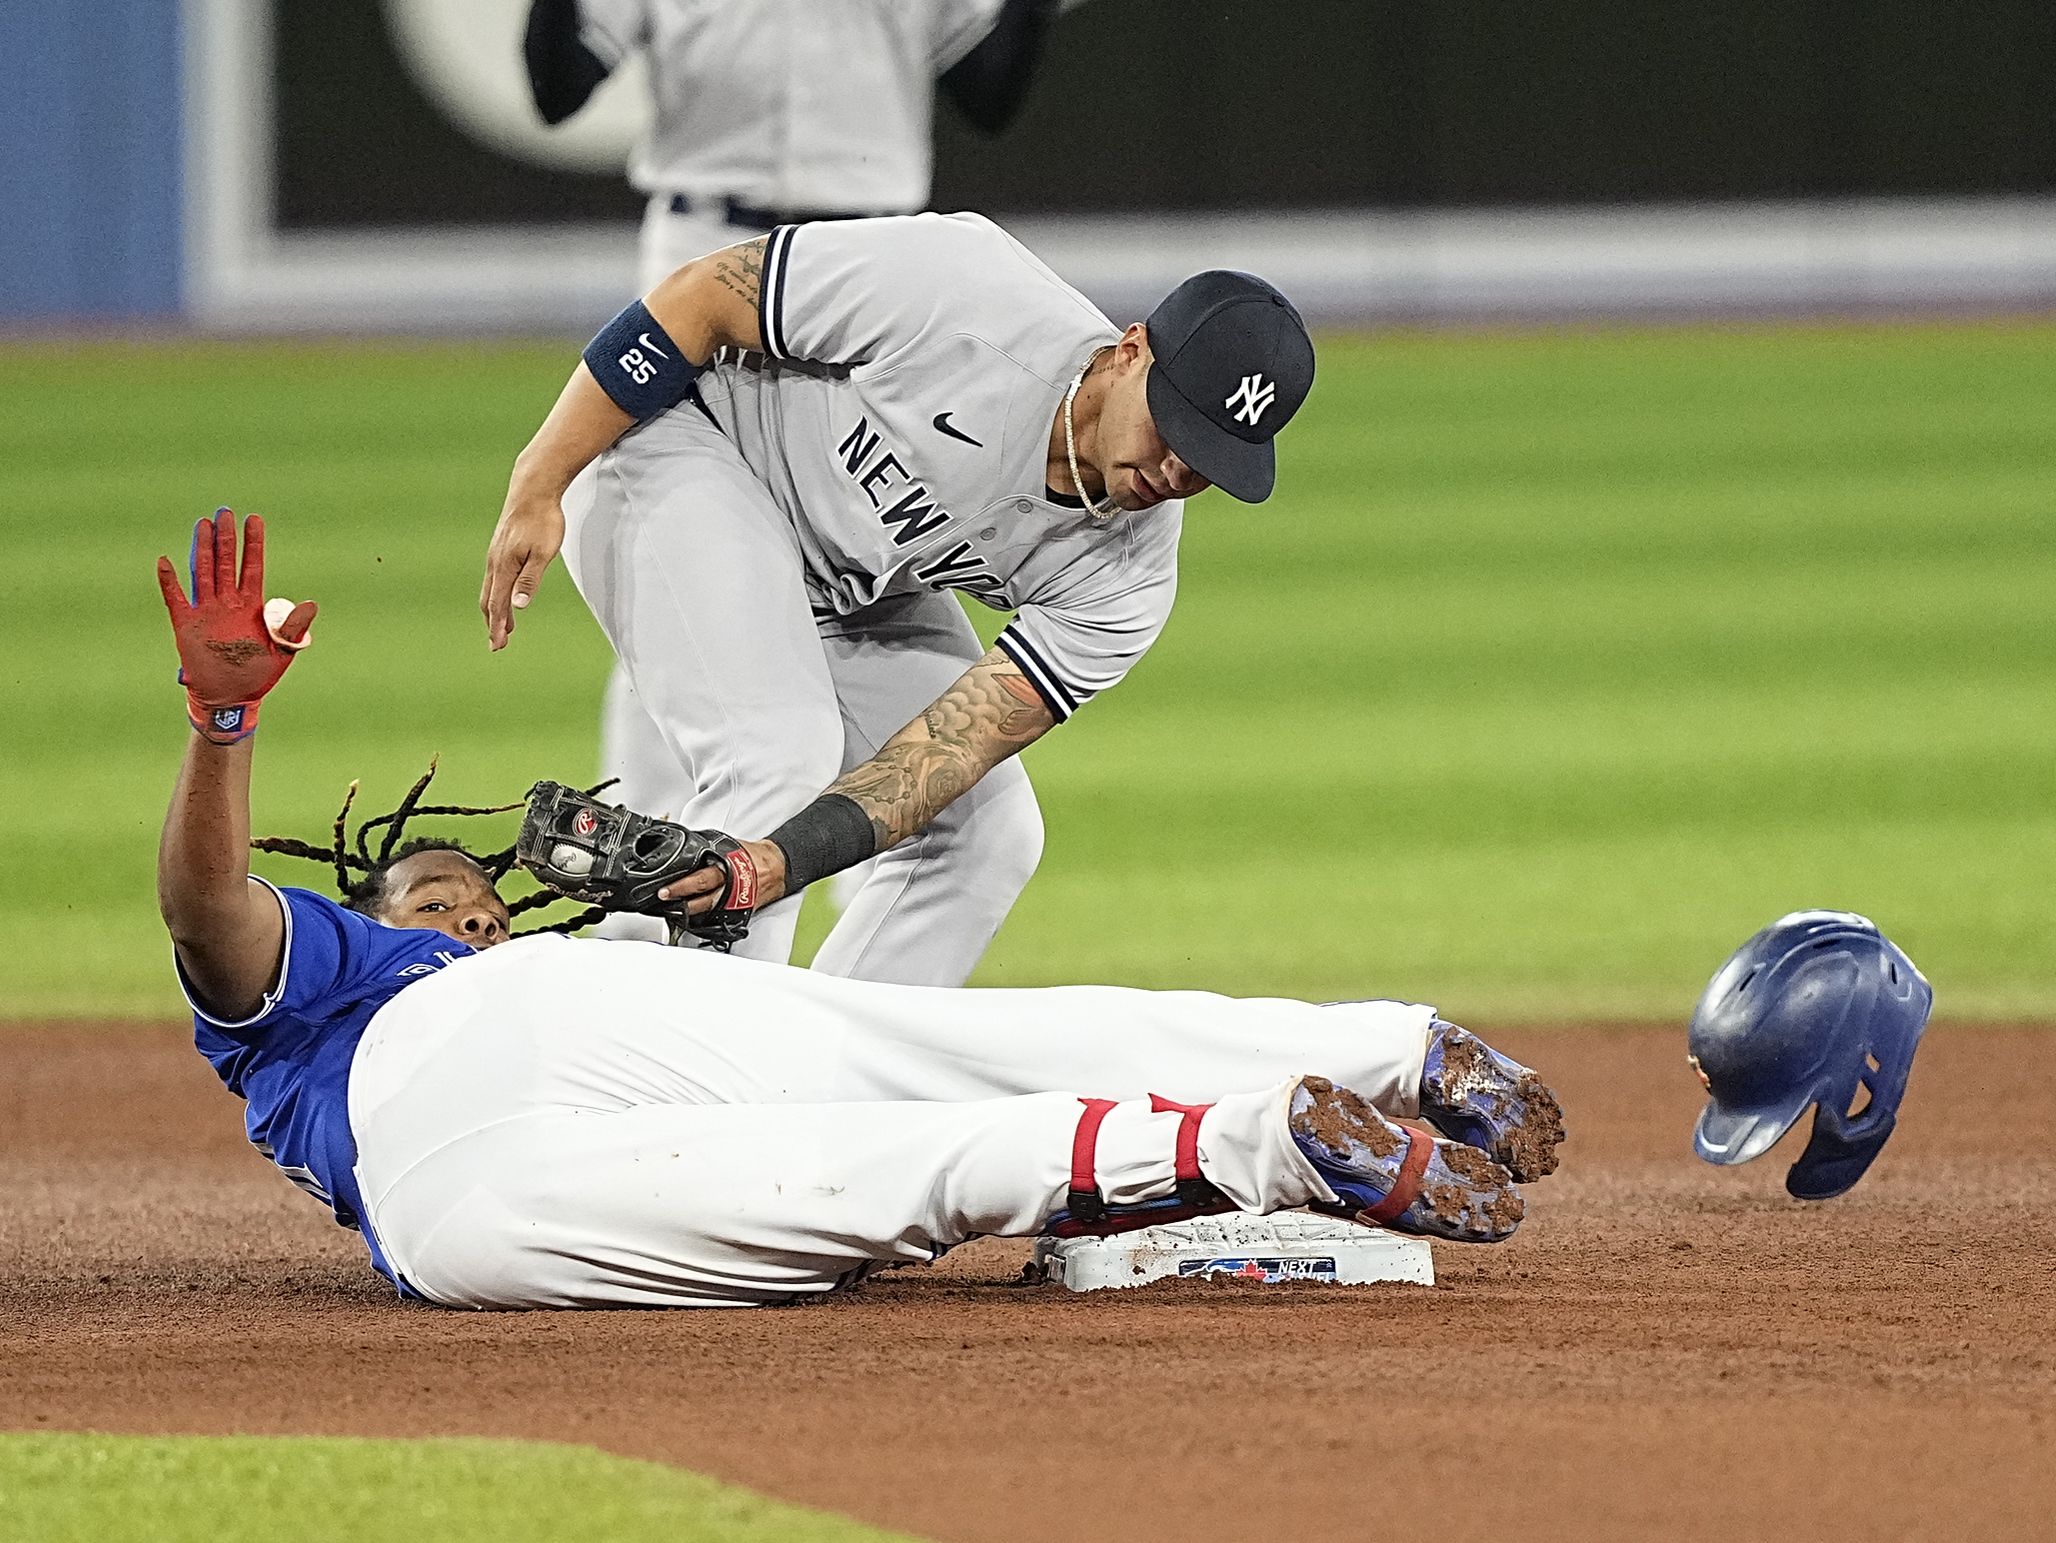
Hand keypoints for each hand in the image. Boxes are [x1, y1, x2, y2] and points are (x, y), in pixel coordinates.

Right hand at [155, 510, 316, 743]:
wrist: (231, 697)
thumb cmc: (259, 673)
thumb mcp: (283, 651)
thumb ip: (293, 627)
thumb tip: (311, 604)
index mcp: (252, 606)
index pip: (253, 567)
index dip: (254, 544)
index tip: (254, 519)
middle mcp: (228, 603)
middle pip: (227, 563)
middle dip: (227, 538)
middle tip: (225, 512)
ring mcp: (207, 612)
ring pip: (204, 573)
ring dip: (203, 550)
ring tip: (203, 524)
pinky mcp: (187, 625)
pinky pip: (176, 600)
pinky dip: (170, 582)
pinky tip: (165, 562)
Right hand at [480, 490, 565, 649]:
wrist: (533, 489)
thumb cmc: (543, 520)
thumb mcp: (543, 553)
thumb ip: (530, 580)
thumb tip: (518, 606)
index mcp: (504, 566)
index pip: (497, 604)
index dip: (497, 626)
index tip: (497, 645)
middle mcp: (495, 562)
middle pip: (489, 599)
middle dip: (493, 623)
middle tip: (498, 644)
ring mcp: (496, 554)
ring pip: (491, 588)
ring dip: (495, 609)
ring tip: (504, 626)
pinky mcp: (501, 547)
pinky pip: (495, 577)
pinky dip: (498, 593)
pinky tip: (505, 595)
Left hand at [661, 839, 786, 916]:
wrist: (777, 868)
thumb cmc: (753, 856)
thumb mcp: (729, 847)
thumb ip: (709, 851)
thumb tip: (686, 850)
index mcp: (729, 870)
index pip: (701, 879)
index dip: (682, 886)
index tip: (665, 890)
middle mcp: (731, 889)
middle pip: (702, 900)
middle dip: (680, 902)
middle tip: (665, 900)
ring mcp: (735, 904)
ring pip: (708, 912)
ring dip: (688, 912)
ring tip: (672, 910)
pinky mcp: (739, 913)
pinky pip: (717, 917)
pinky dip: (703, 917)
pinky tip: (691, 915)